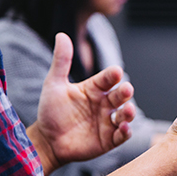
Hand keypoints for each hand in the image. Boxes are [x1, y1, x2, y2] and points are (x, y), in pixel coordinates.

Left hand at [27, 33, 135, 174]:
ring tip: (128, 110)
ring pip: (125, 115)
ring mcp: (108, 122)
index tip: (115, 72)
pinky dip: (125, 132)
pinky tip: (124, 128)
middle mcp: (104, 104)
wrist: (47, 141)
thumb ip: (61, 61)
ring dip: (129, 112)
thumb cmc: (51, 112)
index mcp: (94, 89)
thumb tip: (61, 35)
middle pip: (120, 96)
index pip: (108, 79)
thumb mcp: (54, 84)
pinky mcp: (109, 139)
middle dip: (125, 92)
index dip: (112, 75)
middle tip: (126, 89)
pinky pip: (122, 135)